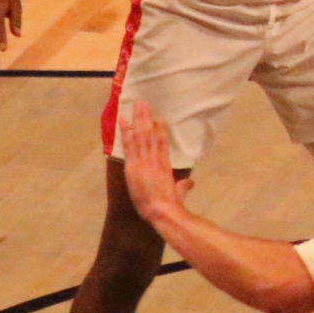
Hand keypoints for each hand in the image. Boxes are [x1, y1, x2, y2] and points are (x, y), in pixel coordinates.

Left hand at [120, 101, 192, 222]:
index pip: (162, 142)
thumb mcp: (179, 192)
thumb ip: (183, 186)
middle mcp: (155, 158)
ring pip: (141, 135)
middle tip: (143, 102)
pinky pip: (129, 145)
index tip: (158, 118)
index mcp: (165, 164)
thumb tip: (190, 183)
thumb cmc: (171, 203)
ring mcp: (144, 160)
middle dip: (146, 117)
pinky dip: (126, 132)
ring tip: (136, 105)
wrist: (162, 210)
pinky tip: (124, 120)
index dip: (160, 129)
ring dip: (138, 119)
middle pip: (150, 133)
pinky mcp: (134, 165)